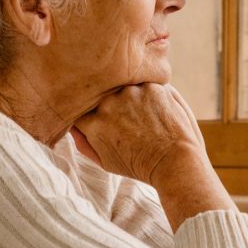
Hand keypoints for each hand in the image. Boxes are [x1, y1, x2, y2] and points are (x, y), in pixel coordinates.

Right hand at [72, 83, 208, 186]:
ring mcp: (131, 92)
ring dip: (130, 95)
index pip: (81, 105)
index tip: (100, 117)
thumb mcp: (105, 162)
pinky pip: (145, 82)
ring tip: (144, 116)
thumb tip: (72, 127)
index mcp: (92, 121)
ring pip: (123, 85)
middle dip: (109, 101)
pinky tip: (157, 110)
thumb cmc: (140, 166)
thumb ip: (84, 143)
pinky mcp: (152, 86)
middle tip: (127, 117)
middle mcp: (108, 103)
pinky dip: (150, 93)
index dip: (90, 110)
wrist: (174, 162)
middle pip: (101, 92)